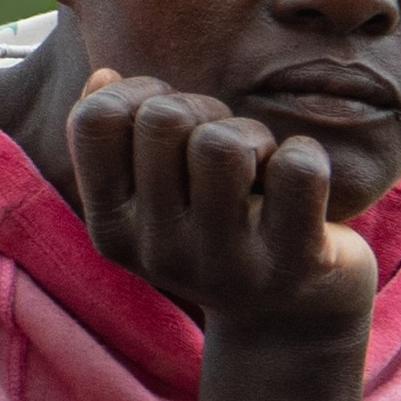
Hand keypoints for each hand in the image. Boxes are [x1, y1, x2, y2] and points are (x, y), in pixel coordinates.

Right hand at [67, 74, 374, 350]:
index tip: (171, 121)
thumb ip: (116, 139)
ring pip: (223, 143)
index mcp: (112, 230)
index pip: (97, 120)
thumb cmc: (215, 233)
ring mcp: (226, 264)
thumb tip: (103, 76)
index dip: (139, 92)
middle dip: (202, 110)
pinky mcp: (293, 265)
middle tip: (225, 147)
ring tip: (259, 167)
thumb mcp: (152, 197)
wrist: (287, 324)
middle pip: (163, 118)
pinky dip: (304, 155)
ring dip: (251, 134)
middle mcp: (160, 254)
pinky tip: (299, 186)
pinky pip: (297, 168)